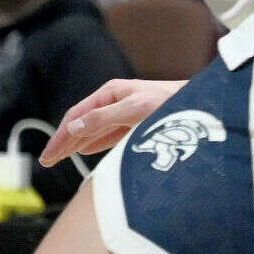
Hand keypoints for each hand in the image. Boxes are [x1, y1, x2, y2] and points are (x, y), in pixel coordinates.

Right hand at [38, 78, 185, 166]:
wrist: (205, 106)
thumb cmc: (174, 104)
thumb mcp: (135, 110)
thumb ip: (104, 119)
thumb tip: (73, 127)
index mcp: (112, 92)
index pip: (76, 115)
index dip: (60, 136)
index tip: (48, 155)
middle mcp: (116, 101)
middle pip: (82, 123)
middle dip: (63, 141)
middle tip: (47, 161)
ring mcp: (126, 112)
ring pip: (94, 130)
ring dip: (76, 144)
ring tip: (61, 158)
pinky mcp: (137, 124)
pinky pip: (109, 135)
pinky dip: (94, 144)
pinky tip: (86, 150)